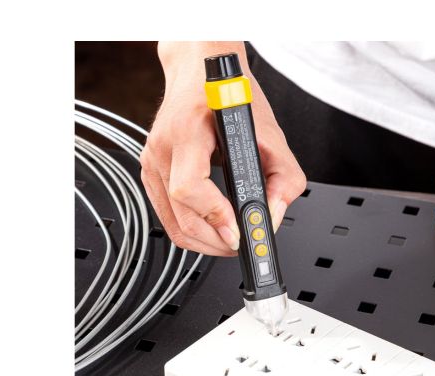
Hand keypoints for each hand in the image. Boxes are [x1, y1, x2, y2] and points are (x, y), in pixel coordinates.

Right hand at [140, 42, 306, 255]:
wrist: (199, 71)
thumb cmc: (229, 92)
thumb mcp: (269, 130)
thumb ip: (283, 175)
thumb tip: (273, 214)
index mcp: (187, 132)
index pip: (190, 188)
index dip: (215, 215)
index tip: (238, 231)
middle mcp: (163, 150)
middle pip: (181, 216)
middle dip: (215, 241)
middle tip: (242, 245)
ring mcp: (152, 162)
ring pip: (172, 223)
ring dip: (204, 241)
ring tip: (230, 240)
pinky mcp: (152, 172)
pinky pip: (167, 214)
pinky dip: (191, 228)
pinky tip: (212, 226)